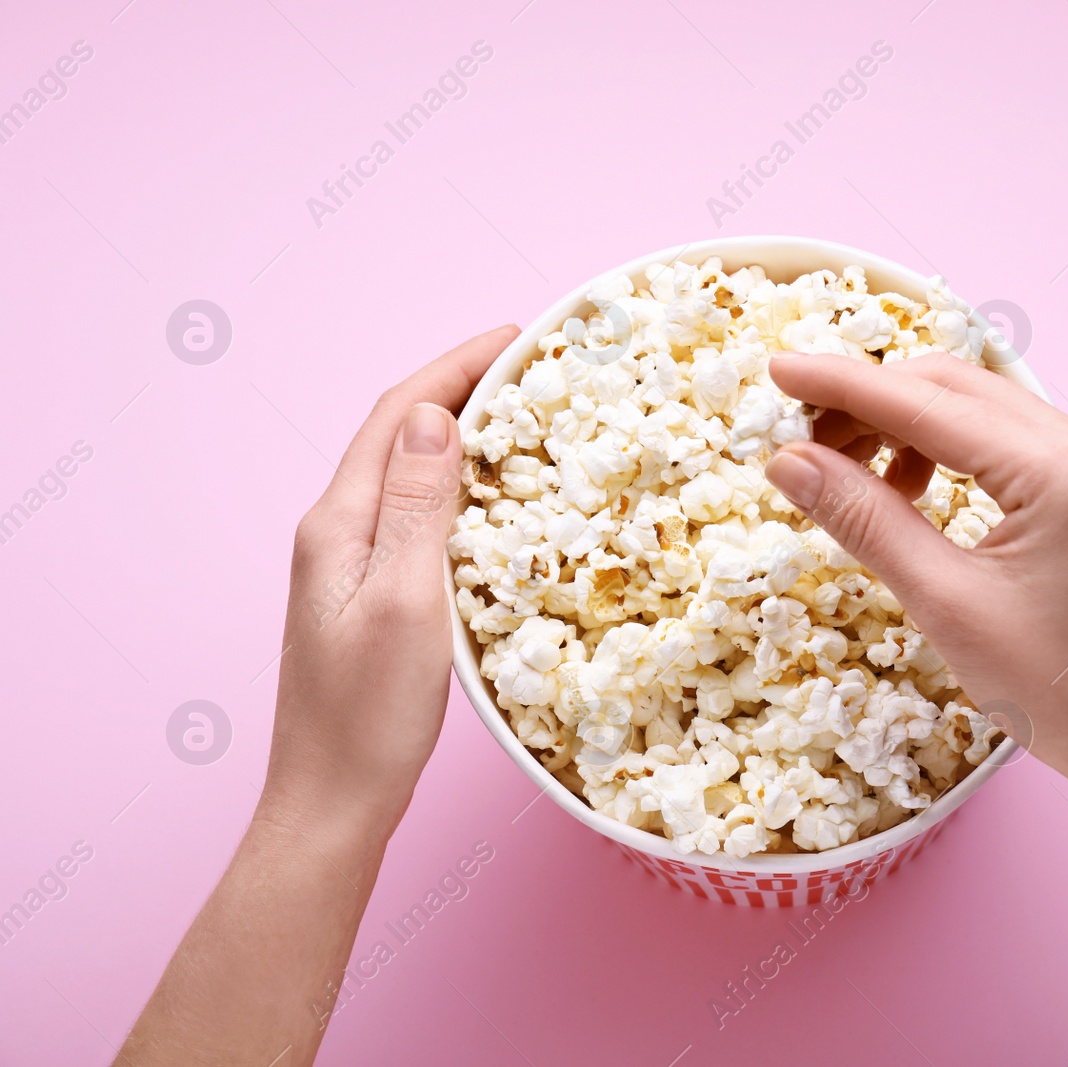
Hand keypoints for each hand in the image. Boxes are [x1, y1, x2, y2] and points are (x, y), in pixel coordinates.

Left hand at [261, 326, 519, 831]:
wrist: (333, 800)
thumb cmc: (368, 717)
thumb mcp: (405, 603)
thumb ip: (417, 507)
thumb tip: (435, 416)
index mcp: (339, 523)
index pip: (398, 414)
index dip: (457, 365)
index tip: (519, 335)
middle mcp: (337, 532)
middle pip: (402, 434)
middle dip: (466, 388)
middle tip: (537, 369)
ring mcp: (351, 564)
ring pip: (411, 473)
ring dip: (466, 436)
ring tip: (529, 419)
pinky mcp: (371, 594)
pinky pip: (419, 515)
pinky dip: (463, 489)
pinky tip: (500, 502)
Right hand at [763, 351, 1067, 804]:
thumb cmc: (1058, 691)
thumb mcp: (946, 604)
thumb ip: (866, 520)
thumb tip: (788, 462)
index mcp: (1059, 469)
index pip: (927, 401)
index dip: (842, 384)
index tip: (776, 369)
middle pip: (952, 386)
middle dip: (868, 402)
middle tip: (799, 439)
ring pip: (976, 408)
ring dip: (903, 425)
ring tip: (849, 477)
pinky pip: (1002, 441)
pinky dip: (943, 450)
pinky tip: (907, 493)